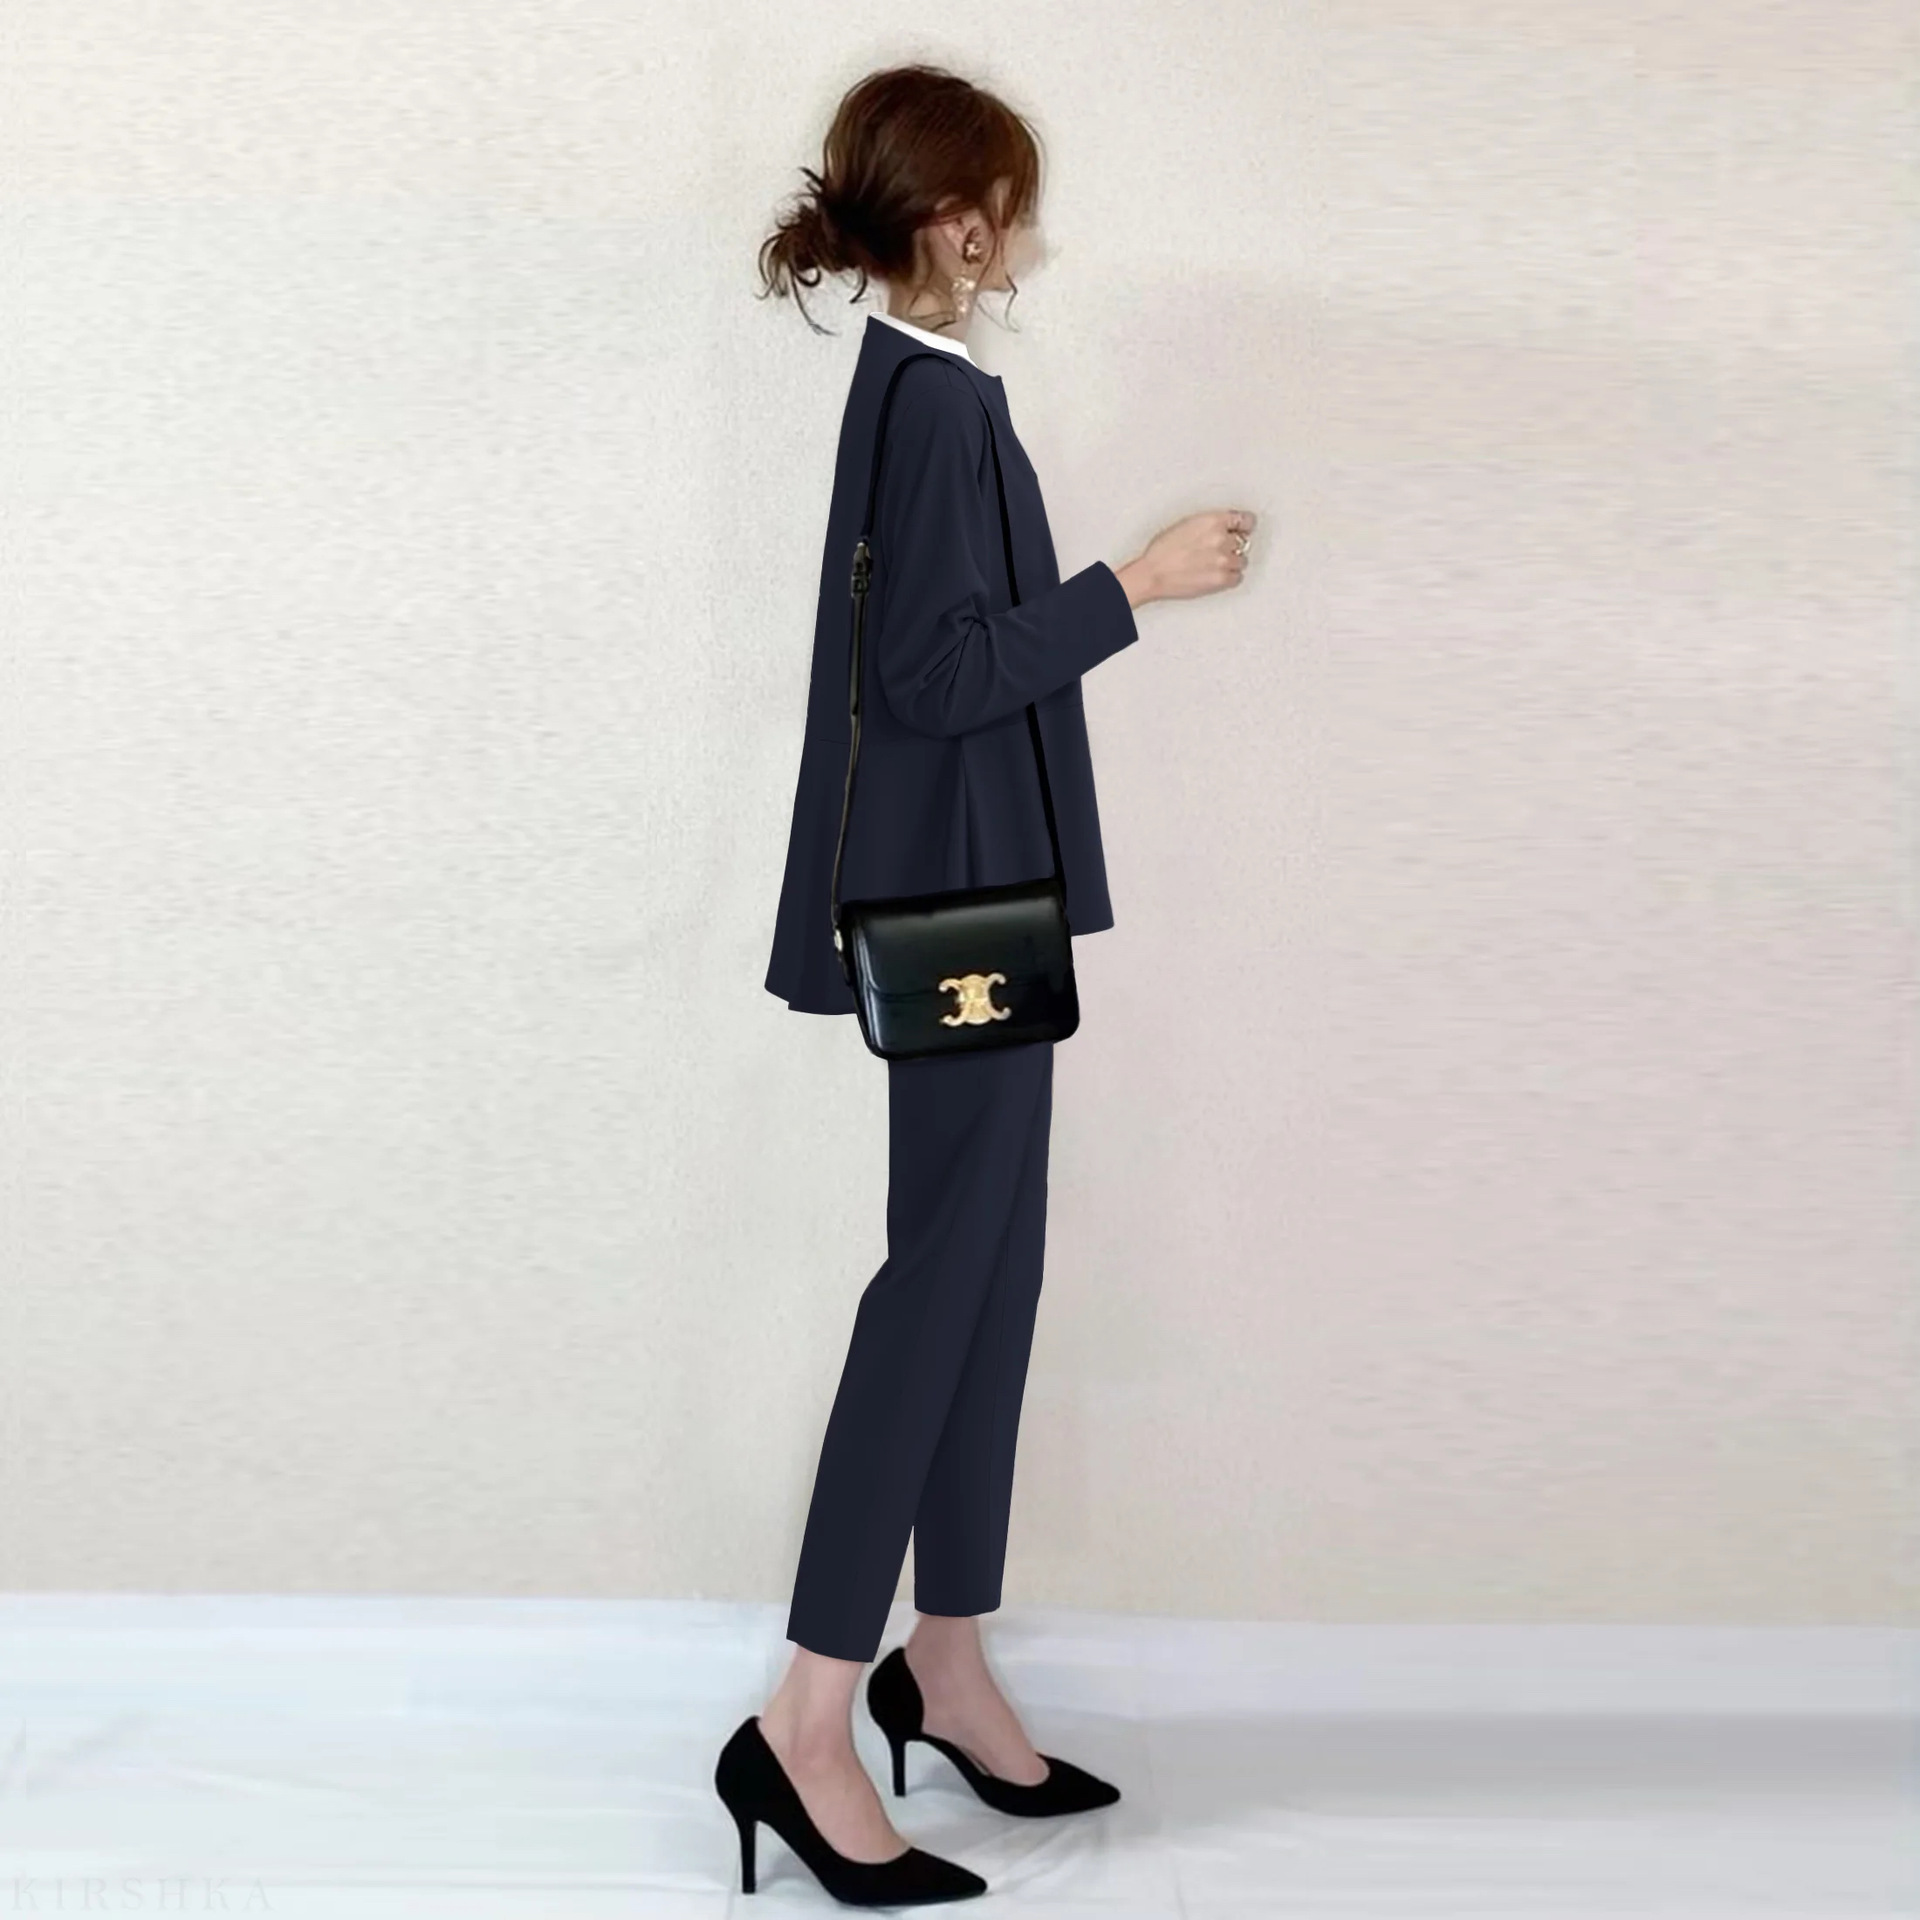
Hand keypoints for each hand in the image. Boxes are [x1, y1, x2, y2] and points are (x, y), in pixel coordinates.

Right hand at [1116, 509, 1256, 608]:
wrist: (1153, 573)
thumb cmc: (1162, 551)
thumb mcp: (1187, 524)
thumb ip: (1211, 524)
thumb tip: (1225, 528)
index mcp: (1214, 520)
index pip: (1246, 520)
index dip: (1244, 525)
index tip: (1244, 529)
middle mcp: (1222, 539)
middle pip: (1244, 541)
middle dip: (1232, 546)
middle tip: (1218, 551)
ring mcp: (1224, 560)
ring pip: (1242, 561)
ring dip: (1232, 562)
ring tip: (1214, 565)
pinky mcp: (1222, 579)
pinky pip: (1237, 578)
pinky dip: (1229, 577)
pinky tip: (1215, 575)